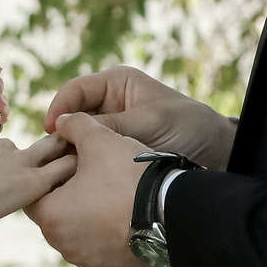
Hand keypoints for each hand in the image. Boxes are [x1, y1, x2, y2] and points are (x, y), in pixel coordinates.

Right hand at [0, 135, 76, 227]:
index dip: (7, 157)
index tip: (13, 164)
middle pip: (24, 146)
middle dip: (40, 147)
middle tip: (57, 146)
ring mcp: (16, 164)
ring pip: (48, 149)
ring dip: (64, 150)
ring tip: (84, 149)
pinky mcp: (33, 179)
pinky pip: (61, 168)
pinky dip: (75, 166)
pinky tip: (94, 165)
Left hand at [25, 112, 153, 266]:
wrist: (170, 213)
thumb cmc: (128, 176)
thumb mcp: (99, 139)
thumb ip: (75, 126)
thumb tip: (62, 121)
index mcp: (51, 216)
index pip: (36, 195)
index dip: (52, 176)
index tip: (71, 166)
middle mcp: (64, 245)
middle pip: (60, 216)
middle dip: (73, 199)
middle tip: (97, 180)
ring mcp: (90, 262)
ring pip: (83, 236)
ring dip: (93, 220)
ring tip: (116, 199)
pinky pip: (107, 252)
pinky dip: (114, 238)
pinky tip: (128, 220)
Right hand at [45, 66, 234, 170]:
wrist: (217, 153)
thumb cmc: (189, 127)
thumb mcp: (150, 122)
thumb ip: (113, 125)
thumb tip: (68, 130)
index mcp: (116, 84)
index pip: (75, 91)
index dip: (60, 109)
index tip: (52, 130)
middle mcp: (109, 105)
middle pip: (72, 118)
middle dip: (61, 137)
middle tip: (50, 159)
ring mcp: (111, 131)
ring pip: (79, 141)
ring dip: (70, 156)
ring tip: (60, 173)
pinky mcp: (114, 154)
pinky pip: (92, 159)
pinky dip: (83, 169)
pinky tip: (77, 182)